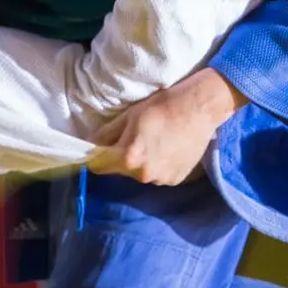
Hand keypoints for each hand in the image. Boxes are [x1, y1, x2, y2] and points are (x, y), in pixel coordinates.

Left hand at [88, 68, 244, 185]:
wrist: (199, 108)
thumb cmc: (161, 107)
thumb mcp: (128, 116)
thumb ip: (105, 134)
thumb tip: (88, 144)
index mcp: (128, 158)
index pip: (99, 167)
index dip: (97, 157)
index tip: (101, 149)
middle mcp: (144, 174)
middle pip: (122, 171)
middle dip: (123, 158)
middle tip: (137, 138)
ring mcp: (162, 179)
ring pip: (141, 173)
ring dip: (143, 163)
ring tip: (156, 142)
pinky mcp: (176, 180)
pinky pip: (159, 175)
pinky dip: (160, 165)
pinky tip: (169, 149)